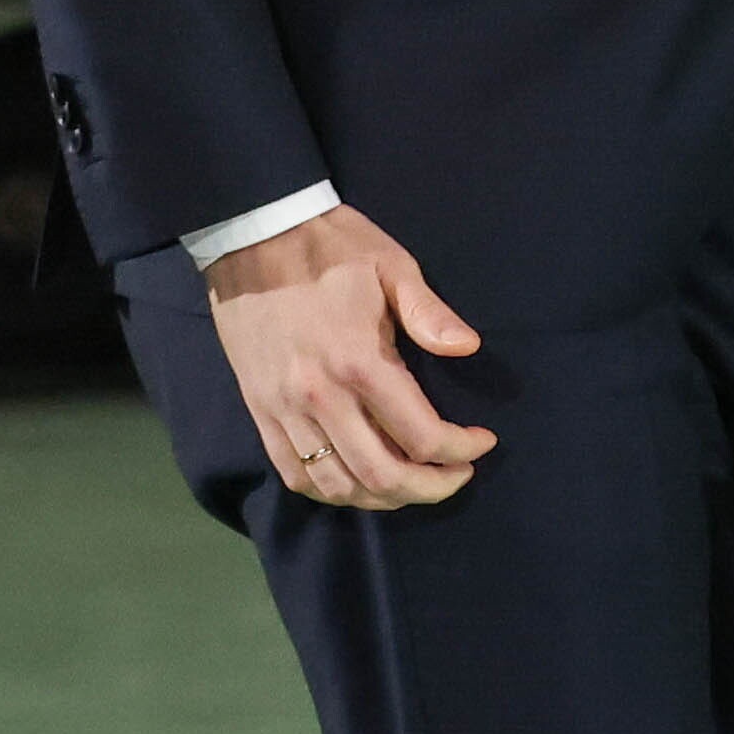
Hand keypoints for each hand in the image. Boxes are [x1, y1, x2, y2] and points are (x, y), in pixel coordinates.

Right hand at [207, 207, 494, 512]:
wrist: (252, 235)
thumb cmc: (330, 247)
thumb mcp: (392, 266)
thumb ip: (430, 313)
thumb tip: (469, 348)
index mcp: (358, 361)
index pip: (421, 436)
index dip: (462, 450)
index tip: (481, 443)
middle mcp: (319, 397)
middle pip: (382, 476)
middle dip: (430, 488)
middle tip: (456, 476)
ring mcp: (283, 409)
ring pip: (337, 485)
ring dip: (383, 498)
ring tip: (413, 482)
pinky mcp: (259, 410)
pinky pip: (294, 473)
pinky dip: (332, 491)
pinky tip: (359, 483)